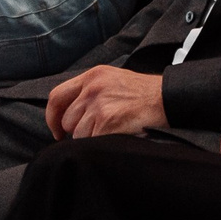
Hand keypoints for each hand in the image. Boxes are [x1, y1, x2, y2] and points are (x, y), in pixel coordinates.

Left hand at [45, 65, 169, 138]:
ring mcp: (99, 105)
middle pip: (68, 120)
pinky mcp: (108, 121)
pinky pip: (92, 141)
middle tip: (100, 128)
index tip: (57, 130)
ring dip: (93, 137)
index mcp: (92, 76)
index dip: (53, 118)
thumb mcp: (113, 80)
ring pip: (79, 134)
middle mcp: (92, 88)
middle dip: (79, 130)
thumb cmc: (143, 93)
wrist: (167, 98)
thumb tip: (69, 114)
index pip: (56, 97)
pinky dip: (103, 143)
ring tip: (113, 128)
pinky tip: (118, 133)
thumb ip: (89, 91)